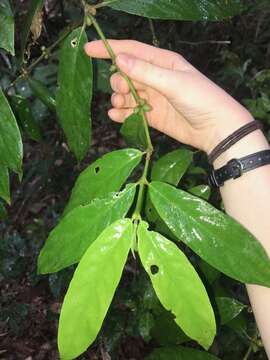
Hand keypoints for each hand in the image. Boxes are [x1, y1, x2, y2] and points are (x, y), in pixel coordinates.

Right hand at [85, 40, 252, 153]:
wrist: (215, 129)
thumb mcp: (173, 82)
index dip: (109, 49)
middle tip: (122, 90)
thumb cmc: (201, 99)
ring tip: (120, 105)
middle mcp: (156, 78)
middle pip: (125, 74)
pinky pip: (131, 112)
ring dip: (118, 98)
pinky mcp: (152, 116)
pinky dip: (122, 113)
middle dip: (118, 81)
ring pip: (126, 94)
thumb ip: (146, 72)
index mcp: (162, 62)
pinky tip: (116, 115)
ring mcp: (153, 97)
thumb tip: (119, 59)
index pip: (131, 51)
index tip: (89, 50)